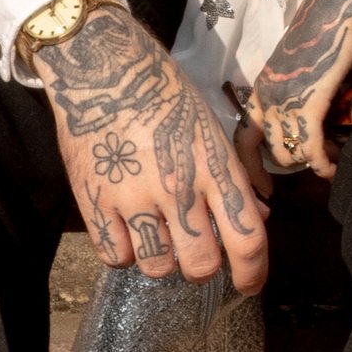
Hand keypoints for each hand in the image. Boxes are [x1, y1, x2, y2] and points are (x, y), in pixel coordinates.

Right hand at [32, 2, 268, 286]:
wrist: (103, 67)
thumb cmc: (165, 94)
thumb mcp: (210, 128)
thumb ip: (233, 178)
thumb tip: (256, 221)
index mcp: (214, 166)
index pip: (247, 238)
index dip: (254, 272)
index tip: (249, 283)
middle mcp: (177, 186)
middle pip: (202, 264)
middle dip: (205, 268)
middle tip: (196, 255)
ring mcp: (133, 195)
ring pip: (158, 266)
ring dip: (163, 260)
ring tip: (158, 238)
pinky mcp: (94, 199)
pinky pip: (115, 256)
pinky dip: (124, 252)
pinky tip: (127, 232)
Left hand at [245, 0, 351, 178]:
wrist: (343, 6)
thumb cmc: (330, 31)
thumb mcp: (304, 69)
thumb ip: (299, 95)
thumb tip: (310, 124)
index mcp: (263, 85)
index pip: (243, 137)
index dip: (252, 167)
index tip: (266, 188)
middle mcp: (265, 95)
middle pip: (268, 151)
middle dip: (295, 165)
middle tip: (322, 165)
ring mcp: (283, 100)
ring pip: (290, 154)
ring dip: (315, 163)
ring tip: (336, 159)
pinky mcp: (307, 103)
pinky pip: (311, 148)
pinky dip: (324, 163)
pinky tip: (335, 167)